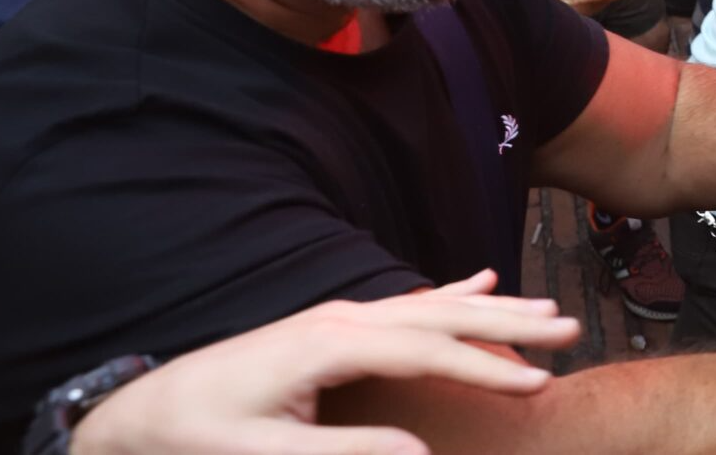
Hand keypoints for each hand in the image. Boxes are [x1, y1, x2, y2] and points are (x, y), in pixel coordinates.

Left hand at [68, 271, 575, 454]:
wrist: (145, 410)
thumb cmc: (199, 436)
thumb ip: (344, 452)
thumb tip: (421, 452)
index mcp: (329, 343)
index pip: (427, 348)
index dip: (485, 365)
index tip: (537, 383)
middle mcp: (341, 316)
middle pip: (442, 312)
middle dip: (509, 320)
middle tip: (569, 327)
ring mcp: (338, 315)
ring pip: (433, 302)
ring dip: (493, 305)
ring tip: (546, 308)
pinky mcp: (333, 325)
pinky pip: (410, 302)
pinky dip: (454, 290)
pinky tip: (484, 277)